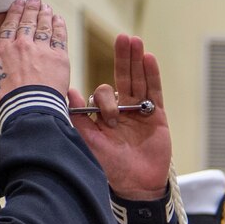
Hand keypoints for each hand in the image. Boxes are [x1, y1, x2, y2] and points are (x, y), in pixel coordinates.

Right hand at [0, 0, 70, 115]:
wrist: (27, 109)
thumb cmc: (3, 99)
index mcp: (3, 49)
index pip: (9, 26)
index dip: (14, 13)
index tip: (17, 3)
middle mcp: (22, 45)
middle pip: (27, 22)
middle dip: (30, 8)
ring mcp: (42, 50)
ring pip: (44, 26)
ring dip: (45, 14)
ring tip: (46, 6)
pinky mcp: (59, 59)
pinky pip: (59, 37)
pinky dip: (59, 26)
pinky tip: (58, 19)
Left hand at [68, 34, 170, 199]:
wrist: (135, 185)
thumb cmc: (110, 167)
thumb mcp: (88, 140)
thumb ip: (78, 116)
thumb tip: (67, 90)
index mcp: (105, 116)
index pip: (102, 95)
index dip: (100, 100)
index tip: (103, 115)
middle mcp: (124, 111)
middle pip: (123, 78)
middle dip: (122, 58)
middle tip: (122, 38)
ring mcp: (141, 112)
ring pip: (139, 81)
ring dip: (136, 60)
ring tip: (134, 41)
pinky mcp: (157, 117)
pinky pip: (155, 93)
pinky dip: (152, 76)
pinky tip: (148, 58)